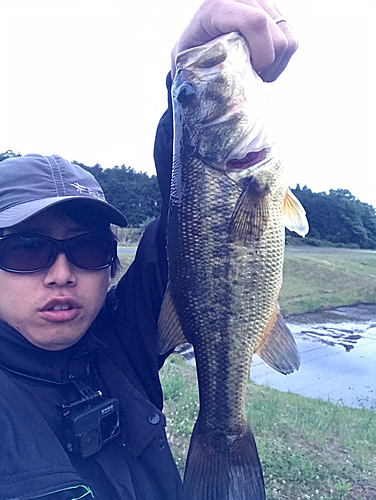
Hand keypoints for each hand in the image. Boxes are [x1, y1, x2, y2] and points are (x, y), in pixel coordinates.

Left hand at [171, 0, 296, 81]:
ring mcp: (262, 2)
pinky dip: (281, 59)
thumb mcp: (186, 62)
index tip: (250, 72)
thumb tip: (207, 94)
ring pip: (288, 40)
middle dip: (268, 66)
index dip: (261, 55)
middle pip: (277, 37)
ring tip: (256, 73)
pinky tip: (263, 64)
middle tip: (250, 78)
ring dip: (276, 65)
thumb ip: (197, 74)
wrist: (196, 39)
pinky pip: (292, 39)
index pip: (255, 23)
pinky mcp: (274, 11)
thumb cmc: (189, 54)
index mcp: (219, 6)